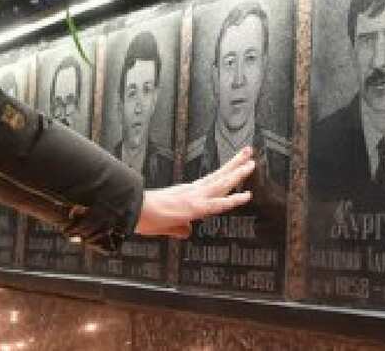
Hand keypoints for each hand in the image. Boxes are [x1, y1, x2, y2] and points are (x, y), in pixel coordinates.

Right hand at [135, 146, 254, 237]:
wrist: (133, 211)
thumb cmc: (143, 216)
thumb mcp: (165, 226)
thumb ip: (178, 229)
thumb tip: (188, 232)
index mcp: (186, 194)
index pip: (210, 183)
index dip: (224, 175)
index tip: (235, 166)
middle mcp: (192, 192)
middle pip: (218, 177)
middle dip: (235, 165)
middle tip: (248, 152)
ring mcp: (194, 197)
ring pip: (221, 183)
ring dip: (238, 173)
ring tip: (251, 162)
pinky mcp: (194, 207)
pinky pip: (218, 203)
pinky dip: (233, 200)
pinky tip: (247, 195)